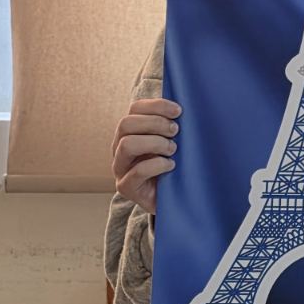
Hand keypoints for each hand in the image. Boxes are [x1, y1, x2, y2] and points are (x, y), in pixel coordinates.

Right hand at [112, 97, 180, 214]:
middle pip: (126, 123)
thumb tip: (183, 106)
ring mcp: (120, 167)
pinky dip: (157, 165)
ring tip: (173, 149)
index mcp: (131, 130)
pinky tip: (171, 165)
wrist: (173, 197)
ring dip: (155, 143)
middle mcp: (120, 146)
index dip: (157, 106)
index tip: (179, 111)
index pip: (135, 108)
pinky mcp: (125, 186)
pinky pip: (137, 171)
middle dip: (155, 123)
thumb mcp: (173, 139)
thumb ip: (172, 122)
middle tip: (176, 131)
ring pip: (126, 144)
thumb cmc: (175, 162)